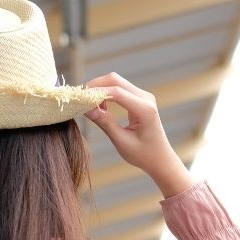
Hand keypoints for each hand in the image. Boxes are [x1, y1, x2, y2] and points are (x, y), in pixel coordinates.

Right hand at [83, 72, 193, 197]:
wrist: (160, 158)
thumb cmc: (143, 155)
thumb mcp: (122, 142)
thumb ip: (105, 123)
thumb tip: (86, 109)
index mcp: (144, 109)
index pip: (116, 92)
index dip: (95, 93)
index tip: (79, 100)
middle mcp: (145, 98)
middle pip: (115, 80)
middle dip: (95, 86)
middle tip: (79, 100)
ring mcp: (143, 96)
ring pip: (116, 82)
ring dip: (99, 89)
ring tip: (88, 106)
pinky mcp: (139, 98)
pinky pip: (119, 89)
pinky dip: (106, 94)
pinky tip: (99, 108)